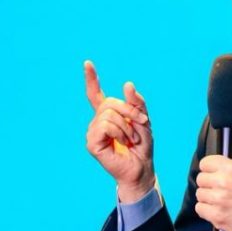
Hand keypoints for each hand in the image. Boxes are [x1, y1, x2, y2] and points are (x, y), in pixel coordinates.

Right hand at [84, 60, 154, 202]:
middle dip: (129, 111)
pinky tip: (123, 142)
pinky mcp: (92, 143)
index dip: (91, 79)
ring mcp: (93, 132)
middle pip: (109, 102)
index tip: (87, 63)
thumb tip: (127, 84)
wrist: (142, 167)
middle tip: (140, 123)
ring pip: (108, 114)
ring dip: (126, 126)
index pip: (96, 94)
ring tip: (131, 139)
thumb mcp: (143, 119)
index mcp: (108, 114)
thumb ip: (136, 102)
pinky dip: (119, 133)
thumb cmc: (142, 146)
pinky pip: (105, 126)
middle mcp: (97, 121)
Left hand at [195, 155, 231, 230]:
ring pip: (199, 194)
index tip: (210, 174)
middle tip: (217, 190)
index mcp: (231, 168)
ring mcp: (218, 199)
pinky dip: (206, 210)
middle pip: (200, 179)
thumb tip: (212, 169)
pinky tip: (217, 210)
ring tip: (219, 201)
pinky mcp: (216, 215)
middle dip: (207, 184)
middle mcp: (223, 181)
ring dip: (207, 198)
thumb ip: (227, 169)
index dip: (208, 169)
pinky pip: (199, 209)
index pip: (205, 163)